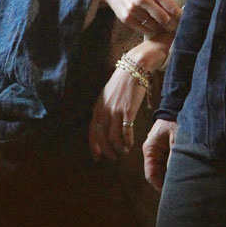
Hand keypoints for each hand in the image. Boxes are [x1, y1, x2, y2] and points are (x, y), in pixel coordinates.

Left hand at [87, 35, 172, 160]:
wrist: (134, 68)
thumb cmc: (122, 82)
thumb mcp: (107, 95)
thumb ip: (104, 109)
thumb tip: (104, 125)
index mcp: (97, 107)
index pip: (91, 131)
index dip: (94, 146)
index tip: (97, 157)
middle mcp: (104, 110)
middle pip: (102, 137)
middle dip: (107, 150)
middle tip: (112, 157)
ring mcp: (115, 111)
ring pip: (113, 138)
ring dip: (118, 148)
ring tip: (123, 151)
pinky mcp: (128, 111)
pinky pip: (125, 133)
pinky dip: (127, 142)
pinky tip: (130, 145)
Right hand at [103, 0, 181, 35]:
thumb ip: (164, 1)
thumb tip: (179, 16)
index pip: (172, 8)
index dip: (179, 18)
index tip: (182, 23)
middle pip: (164, 19)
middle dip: (170, 26)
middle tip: (172, 29)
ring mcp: (134, 9)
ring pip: (153, 26)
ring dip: (158, 28)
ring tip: (159, 27)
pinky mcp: (126, 18)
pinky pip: (143, 30)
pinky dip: (148, 30)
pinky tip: (149, 27)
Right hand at [143, 119, 177, 191]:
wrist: (177, 107)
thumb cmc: (175, 121)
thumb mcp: (176, 139)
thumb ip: (174, 157)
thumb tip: (175, 175)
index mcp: (150, 149)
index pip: (150, 174)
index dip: (159, 186)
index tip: (170, 193)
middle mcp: (152, 153)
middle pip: (157, 175)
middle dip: (167, 182)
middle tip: (180, 190)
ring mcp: (159, 152)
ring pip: (163, 171)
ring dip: (172, 176)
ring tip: (183, 183)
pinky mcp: (166, 151)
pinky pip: (168, 165)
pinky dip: (174, 169)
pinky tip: (184, 174)